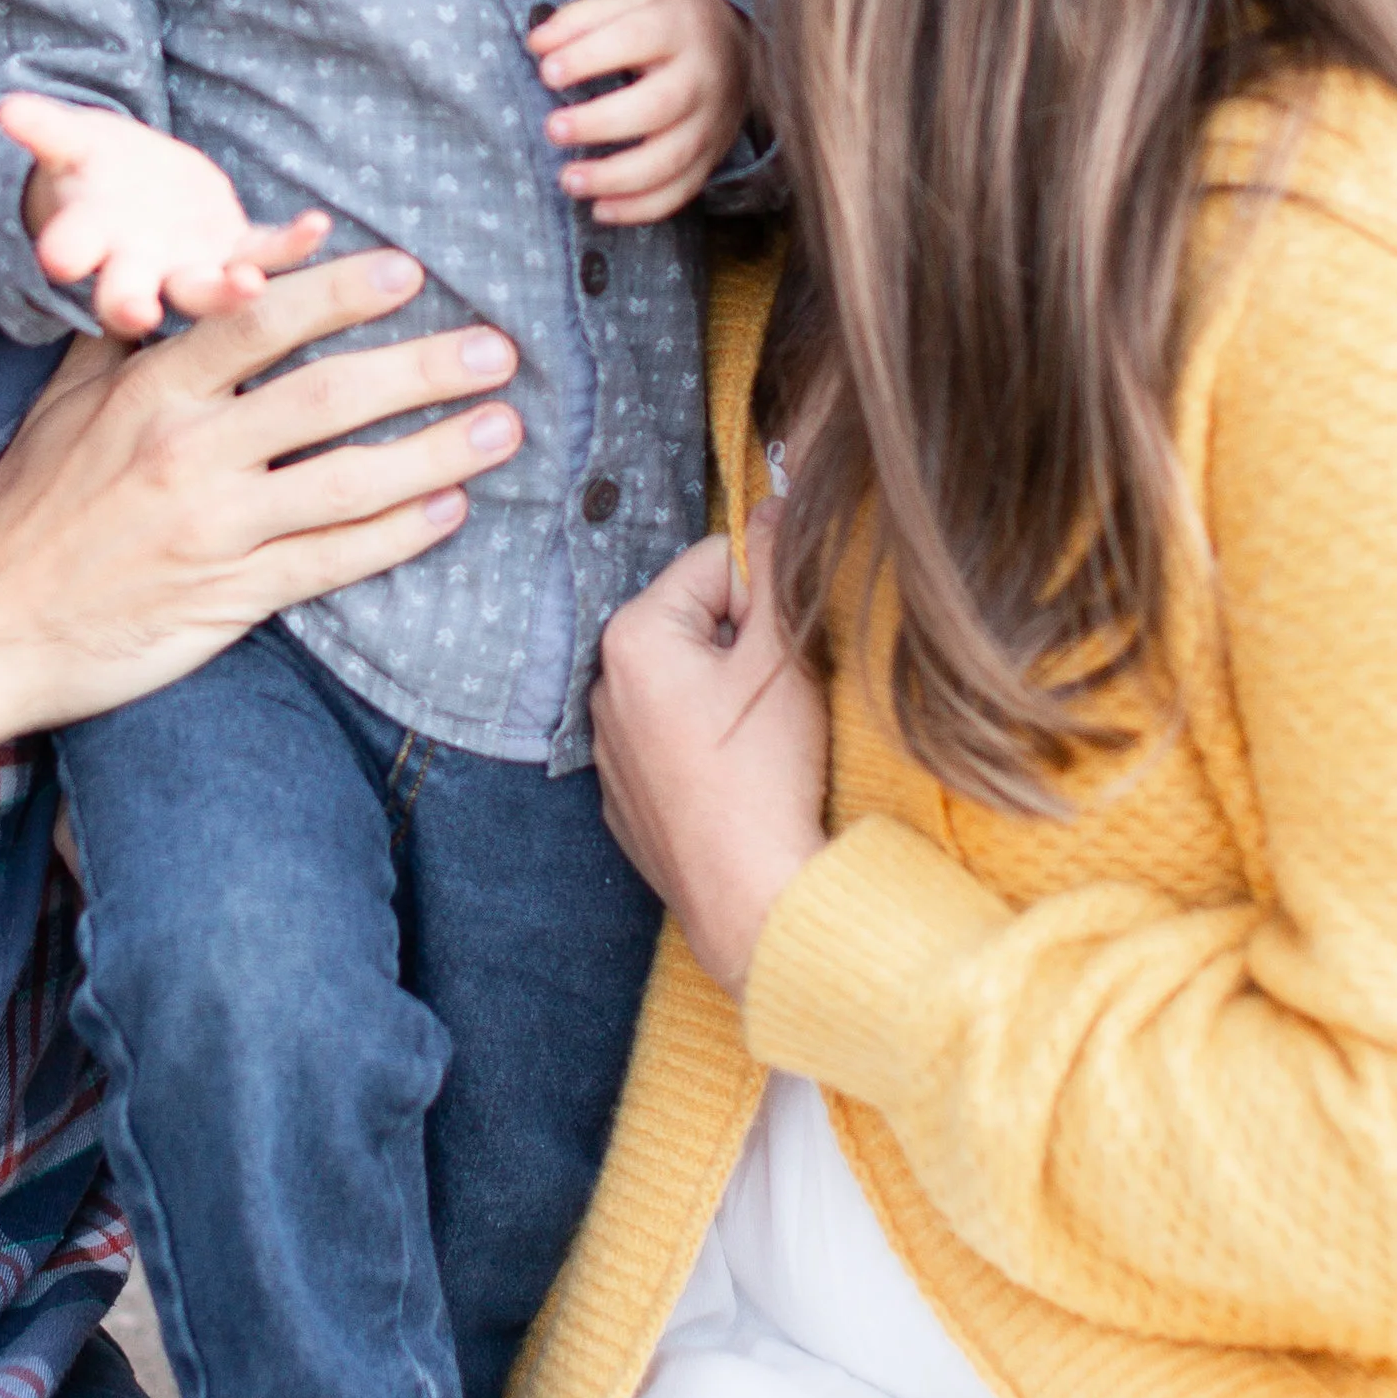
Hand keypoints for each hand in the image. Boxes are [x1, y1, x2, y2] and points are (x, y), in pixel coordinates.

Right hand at [0, 91, 329, 337]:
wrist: (138, 191)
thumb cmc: (97, 170)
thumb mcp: (71, 145)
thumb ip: (46, 131)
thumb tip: (8, 109)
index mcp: (91, 240)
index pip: (72, 250)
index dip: (66, 252)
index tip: (58, 257)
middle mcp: (138, 267)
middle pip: (130, 293)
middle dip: (130, 302)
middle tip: (135, 313)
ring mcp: (189, 266)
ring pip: (203, 290)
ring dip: (226, 292)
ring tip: (249, 286)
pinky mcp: (236, 252)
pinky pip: (264, 253)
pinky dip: (290, 244)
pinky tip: (316, 225)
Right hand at [0, 248, 523, 760]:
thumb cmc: (29, 510)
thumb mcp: (64, 402)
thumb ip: (133, 336)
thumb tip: (198, 272)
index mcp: (150, 390)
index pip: (260, 320)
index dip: (341, 291)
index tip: (410, 271)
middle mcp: (188, 451)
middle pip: (328, 395)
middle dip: (423, 368)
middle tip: (498, 348)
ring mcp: (214, 528)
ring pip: (347, 481)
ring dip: (436, 451)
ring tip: (503, 426)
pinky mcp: (230, 596)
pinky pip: (333, 559)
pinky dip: (398, 533)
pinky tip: (451, 509)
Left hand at [528, 0, 751, 225]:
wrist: (737, 47)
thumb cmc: (668, 25)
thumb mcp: (632, 1)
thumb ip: (582, 18)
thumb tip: (539, 42)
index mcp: (679, 26)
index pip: (636, 39)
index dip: (589, 57)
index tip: (547, 73)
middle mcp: (701, 77)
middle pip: (657, 107)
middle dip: (600, 123)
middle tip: (554, 129)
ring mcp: (710, 123)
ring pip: (669, 161)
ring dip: (615, 178)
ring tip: (569, 179)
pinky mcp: (711, 157)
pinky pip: (680, 193)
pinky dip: (639, 209)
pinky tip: (600, 209)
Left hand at [590, 506, 827, 995]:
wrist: (752, 900)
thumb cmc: (767, 775)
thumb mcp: (784, 656)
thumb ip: (778, 568)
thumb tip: (776, 497)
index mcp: (633, 636)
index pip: (716, 561)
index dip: (768, 592)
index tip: (792, 643)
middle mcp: (604, 686)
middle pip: (699, 621)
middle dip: (747, 643)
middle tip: (783, 696)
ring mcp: (611, 749)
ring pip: (689, 683)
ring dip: (730, 695)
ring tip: (765, 744)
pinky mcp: (628, 800)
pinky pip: (675, 742)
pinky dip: (710, 747)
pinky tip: (740, 781)